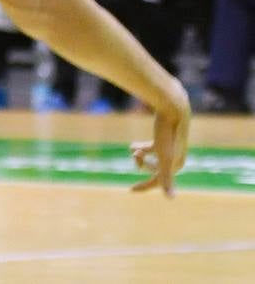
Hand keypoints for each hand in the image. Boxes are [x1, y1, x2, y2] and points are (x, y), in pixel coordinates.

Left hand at [130, 79, 189, 197]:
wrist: (173, 108)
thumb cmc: (168, 133)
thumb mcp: (163, 157)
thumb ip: (166, 178)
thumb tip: (171, 199)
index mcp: (176, 165)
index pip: (158, 181)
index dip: (144, 186)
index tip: (130, 190)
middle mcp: (175, 158)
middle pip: (154, 169)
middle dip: (142, 164)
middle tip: (135, 154)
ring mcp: (170, 148)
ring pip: (152, 159)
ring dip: (141, 156)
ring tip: (133, 150)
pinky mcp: (165, 138)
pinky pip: (152, 149)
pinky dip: (142, 149)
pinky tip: (132, 147)